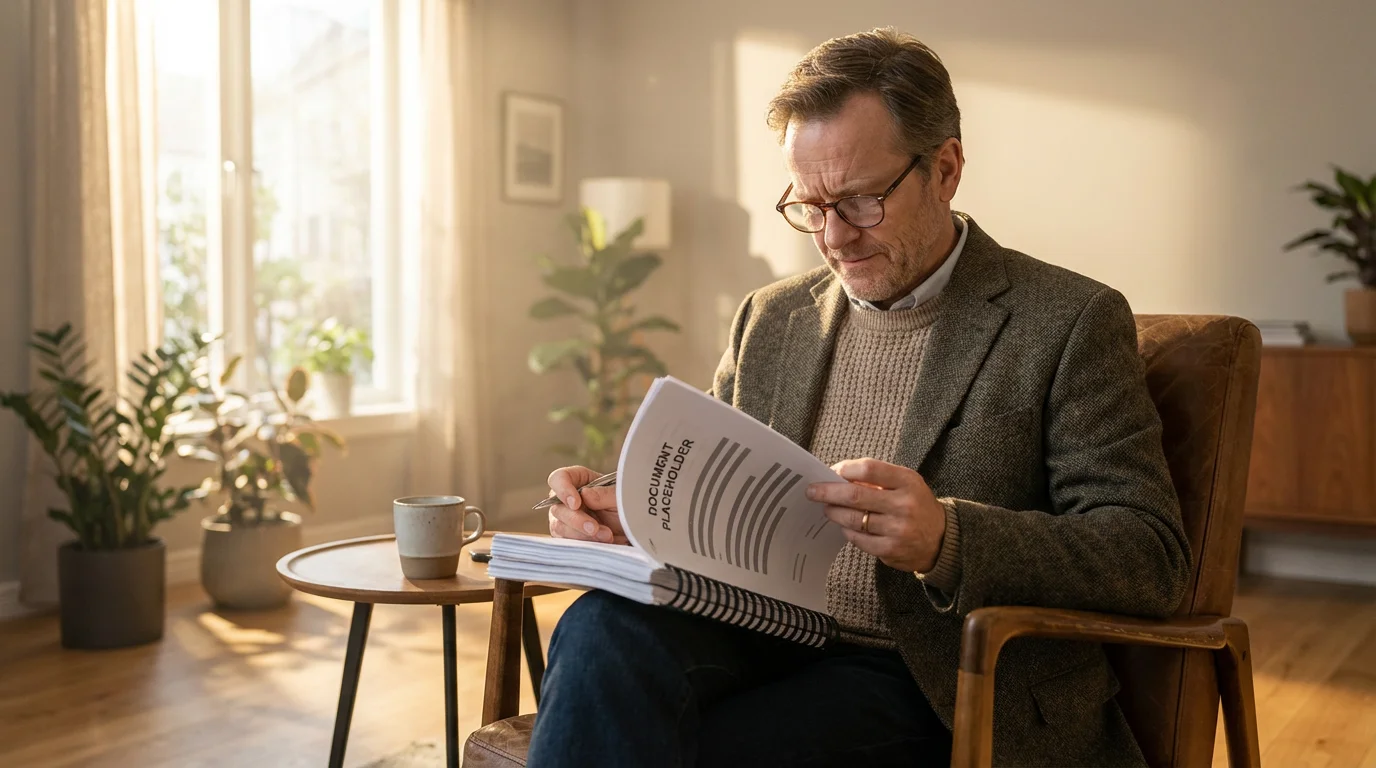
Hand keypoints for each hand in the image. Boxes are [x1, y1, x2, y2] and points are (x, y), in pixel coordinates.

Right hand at [547, 465, 627, 544]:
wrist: (631, 528)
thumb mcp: (620, 497)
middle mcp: (566, 499)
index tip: (576, 503)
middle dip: (577, 520)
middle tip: (594, 528)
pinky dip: (584, 544)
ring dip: (583, 535)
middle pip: (557, 508)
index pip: (559, 479)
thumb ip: (604, 494)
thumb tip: (585, 494)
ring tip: (607, 536)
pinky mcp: (568, 536)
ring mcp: (565, 519)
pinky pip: (567, 542)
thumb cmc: (623, 506)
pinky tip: (602, 542)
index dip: (563, 490)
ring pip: (560, 528)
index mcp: (577, 480)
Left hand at [805, 458, 946, 572]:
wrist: (941, 539)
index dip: (846, 469)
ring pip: (853, 518)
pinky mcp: (890, 550)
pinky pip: (858, 539)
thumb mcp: (906, 483)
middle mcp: (904, 504)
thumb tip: (838, 475)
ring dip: (834, 512)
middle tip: (812, 491)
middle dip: (828, 492)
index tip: (832, 471)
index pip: (869, 468)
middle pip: (855, 495)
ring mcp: (897, 529)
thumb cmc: (916, 504)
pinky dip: (847, 530)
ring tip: (827, 508)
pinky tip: (845, 525)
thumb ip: (877, 478)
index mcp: (908, 481)